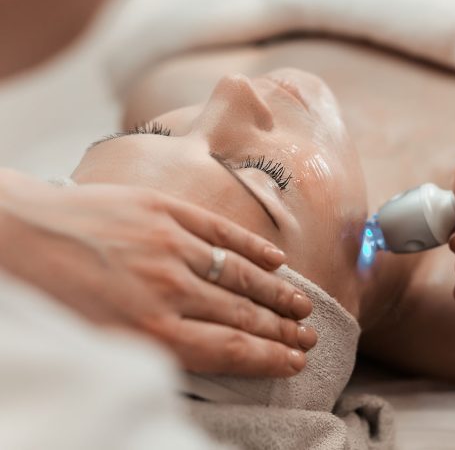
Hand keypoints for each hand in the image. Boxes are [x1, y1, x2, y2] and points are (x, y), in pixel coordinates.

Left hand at [0, 169, 315, 376]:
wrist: (12, 234)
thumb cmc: (47, 294)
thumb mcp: (95, 341)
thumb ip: (154, 350)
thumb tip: (207, 357)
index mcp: (148, 330)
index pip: (229, 347)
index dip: (268, 356)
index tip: (294, 361)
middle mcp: (167, 289)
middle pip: (241, 313)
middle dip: (281, 330)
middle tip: (309, 337)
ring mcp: (168, 244)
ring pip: (238, 274)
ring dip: (276, 292)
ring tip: (302, 306)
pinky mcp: (162, 210)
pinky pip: (218, 231)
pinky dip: (251, 247)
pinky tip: (276, 259)